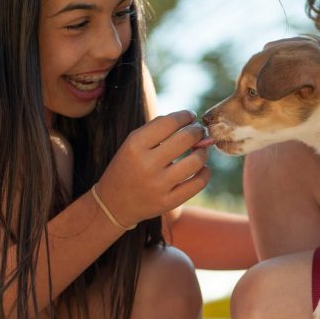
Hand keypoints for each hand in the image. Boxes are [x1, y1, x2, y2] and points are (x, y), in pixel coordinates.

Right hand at [95, 110, 213, 228]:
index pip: (169, 122)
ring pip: (196, 161)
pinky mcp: (169, 202)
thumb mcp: (133, 144)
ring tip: (200, 149)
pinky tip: (202, 168)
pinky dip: (205, 172)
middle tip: (199, 131)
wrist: (114, 203)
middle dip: (198, 131)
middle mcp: (147, 164)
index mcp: (135, 145)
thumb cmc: (129, 166)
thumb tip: (192, 120)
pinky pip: (198, 183)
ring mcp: (159, 185)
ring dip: (203, 151)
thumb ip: (159, 129)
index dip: (185, 116)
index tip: (190, 116)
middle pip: (186, 139)